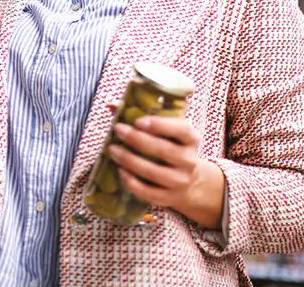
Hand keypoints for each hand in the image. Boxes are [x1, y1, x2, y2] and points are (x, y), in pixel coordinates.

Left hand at [106, 105, 224, 228]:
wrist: (191, 182)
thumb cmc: (172, 148)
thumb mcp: (168, 132)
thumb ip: (143, 116)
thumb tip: (112, 105)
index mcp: (191, 140)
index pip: (181, 130)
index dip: (160, 125)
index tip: (138, 121)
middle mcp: (189, 161)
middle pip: (162, 150)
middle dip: (136, 139)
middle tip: (118, 130)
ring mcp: (180, 181)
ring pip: (152, 172)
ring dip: (129, 160)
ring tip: (112, 149)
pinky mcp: (169, 198)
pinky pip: (148, 192)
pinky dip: (131, 182)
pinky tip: (120, 171)